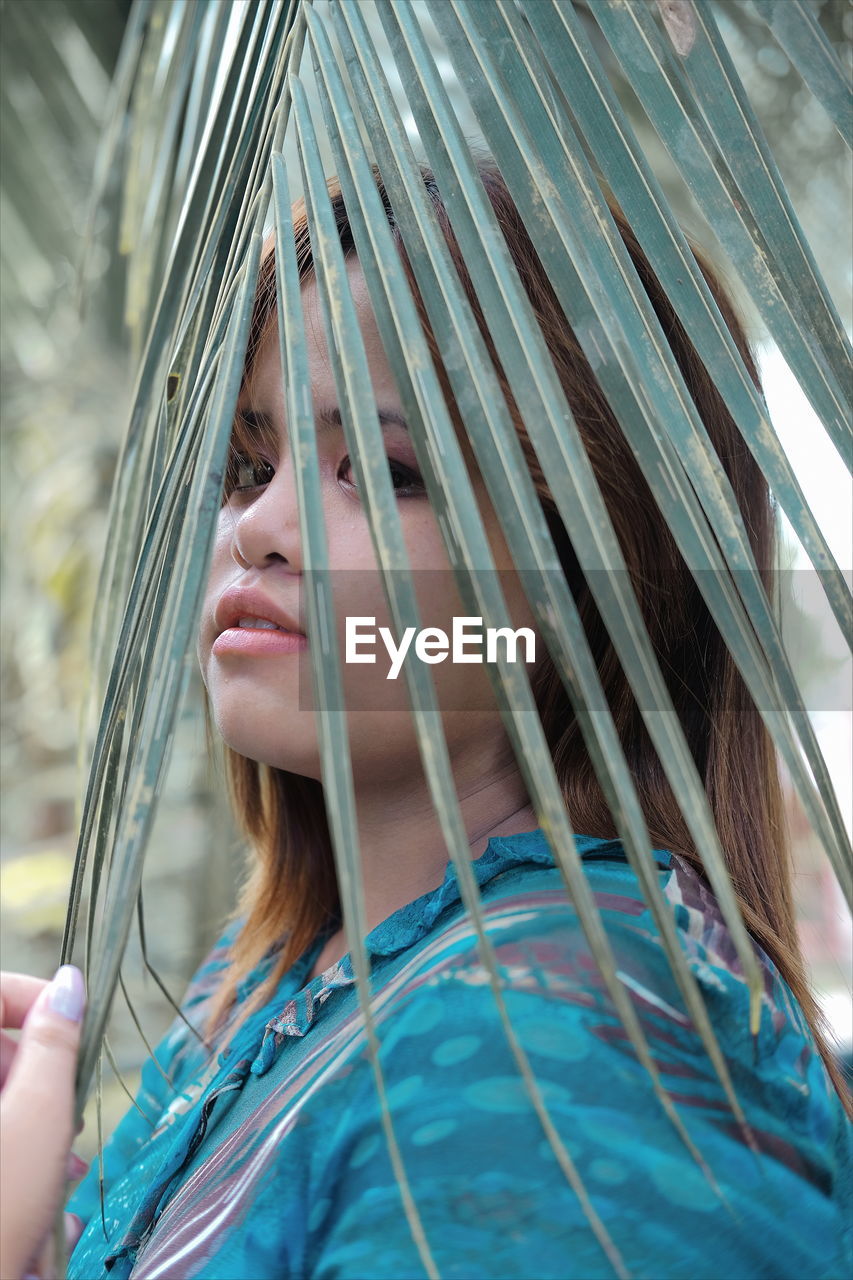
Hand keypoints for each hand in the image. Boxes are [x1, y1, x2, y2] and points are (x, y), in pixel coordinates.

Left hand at [0, 969, 87, 1279]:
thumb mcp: (40, 1116)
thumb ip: (55, 1041)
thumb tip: (69, 982)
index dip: (32, 998)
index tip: (72, 1024)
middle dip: (39, 1076)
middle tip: (67, 1116)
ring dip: (31, 1123)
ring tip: (59, 1171)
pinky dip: (12, 1154)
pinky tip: (37, 1198)